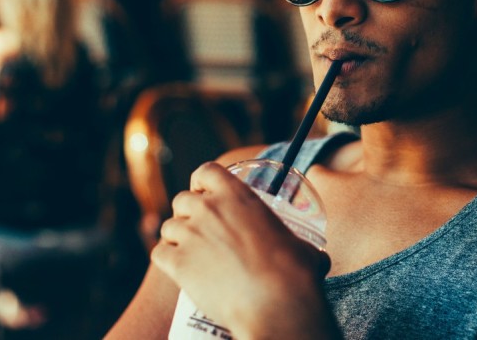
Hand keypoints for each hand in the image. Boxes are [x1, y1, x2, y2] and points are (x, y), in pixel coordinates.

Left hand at [152, 162, 336, 338]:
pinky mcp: (177, 262)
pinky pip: (158, 253)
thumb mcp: (302, 247)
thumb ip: (300, 244)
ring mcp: (190, 234)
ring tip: (190, 255)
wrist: (276, 304)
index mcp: (237, 195)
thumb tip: (317, 258)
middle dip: (188, 214)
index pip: (206, 172)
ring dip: (176, 238)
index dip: (202, 183)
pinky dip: (166, 260)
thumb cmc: (294, 274)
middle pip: (182, 199)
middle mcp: (209, 208)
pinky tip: (178, 270)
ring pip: (168, 226)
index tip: (204, 194)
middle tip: (200, 232)